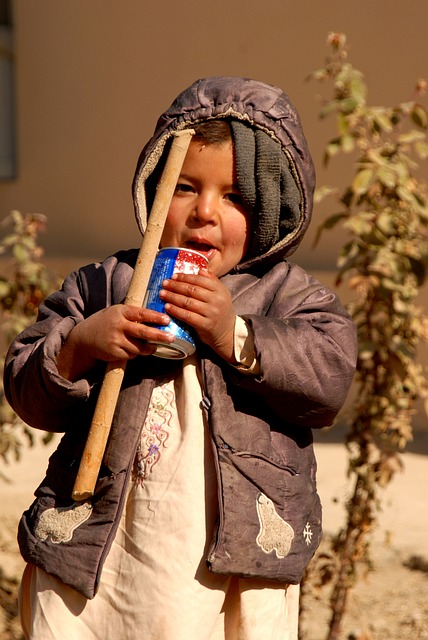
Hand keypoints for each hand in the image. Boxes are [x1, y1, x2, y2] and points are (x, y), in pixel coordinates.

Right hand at [57, 305, 173, 380]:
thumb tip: (157, 318)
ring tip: (152, 347)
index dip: (155, 317)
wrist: (84, 338)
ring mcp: (115, 339)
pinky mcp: (114, 352)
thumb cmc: (106, 323)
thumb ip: (133, 315)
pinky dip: (134, 353)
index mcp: (121, 311)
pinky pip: (131, 354)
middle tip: (171, 338)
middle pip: (143, 331)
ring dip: (147, 348)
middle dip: (159, 335)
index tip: (167, 320)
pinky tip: (130, 349)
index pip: (141, 313)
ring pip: (139, 346)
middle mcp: (118, 325)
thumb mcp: (117, 313)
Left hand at [159, 269, 237, 362]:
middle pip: (192, 290)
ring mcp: (211, 313)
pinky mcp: (205, 325)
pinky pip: (187, 316)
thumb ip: (212, 280)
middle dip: (175, 286)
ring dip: (172, 297)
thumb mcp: (221, 293)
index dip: (185, 277)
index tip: (173, 276)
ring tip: (162, 294)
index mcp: (220, 290)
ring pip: (187, 302)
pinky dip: (175, 311)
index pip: (199, 280)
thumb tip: (200, 270)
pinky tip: (167, 307)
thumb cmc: (220, 310)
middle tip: (164, 283)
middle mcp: (217, 300)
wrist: (227, 331)